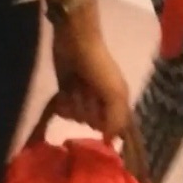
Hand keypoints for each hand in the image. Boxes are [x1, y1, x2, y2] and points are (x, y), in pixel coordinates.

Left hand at [52, 24, 130, 141]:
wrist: (75, 41)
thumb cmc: (98, 65)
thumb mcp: (115, 92)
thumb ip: (117, 119)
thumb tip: (109, 142)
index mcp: (118, 102)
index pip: (114, 130)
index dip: (105, 125)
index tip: (100, 111)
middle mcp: (101, 103)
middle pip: (93, 124)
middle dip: (88, 110)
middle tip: (88, 91)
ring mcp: (83, 99)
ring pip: (77, 118)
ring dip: (75, 104)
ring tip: (76, 86)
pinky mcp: (66, 93)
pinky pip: (64, 112)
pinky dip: (63, 103)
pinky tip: (64, 91)